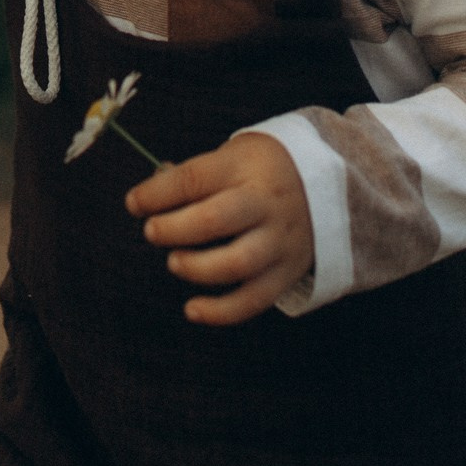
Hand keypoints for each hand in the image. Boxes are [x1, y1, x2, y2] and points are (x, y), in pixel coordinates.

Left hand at [125, 131, 312, 324]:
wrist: (331, 183)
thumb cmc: (264, 168)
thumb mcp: (236, 153)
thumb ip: (197, 174)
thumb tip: (150, 193)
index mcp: (247, 166)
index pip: (196, 177)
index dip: (158, 192)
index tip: (133, 203)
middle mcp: (266, 202)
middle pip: (216, 218)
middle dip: (175, 228)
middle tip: (152, 231)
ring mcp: (279, 240)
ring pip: (237, 263)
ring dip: (198, 268)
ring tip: (175, 262)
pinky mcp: (288, 271)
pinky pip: (254, 299)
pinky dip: (221, 312)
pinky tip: (193, 309)